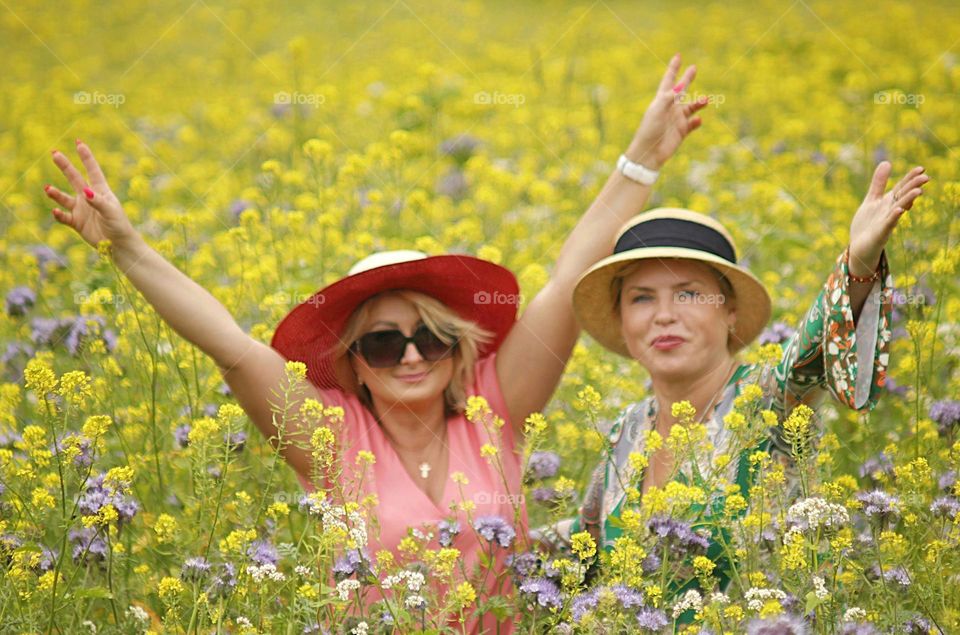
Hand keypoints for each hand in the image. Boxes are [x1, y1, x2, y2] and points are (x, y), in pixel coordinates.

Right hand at [44, 140, 140, 249]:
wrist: (119, 246)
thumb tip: (85, 191)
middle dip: (65, 166)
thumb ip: (97, 201)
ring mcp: (82, 210)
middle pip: (74, 178)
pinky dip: (58, 214)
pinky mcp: (77, 223)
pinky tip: (55, 212)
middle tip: (54, 153)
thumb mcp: (110, 212)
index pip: (92, 170)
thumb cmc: (119, 226)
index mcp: (101, 191)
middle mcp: (89, 198)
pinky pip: (64, 216)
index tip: (78, 142)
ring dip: (55, 193)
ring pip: (64, 197)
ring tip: (48, 188)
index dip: (86, 157)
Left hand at [624, 53, 708, 170]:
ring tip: (705, 100)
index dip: (673, 68)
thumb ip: (669, 97)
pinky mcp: (682, 131)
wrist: (650, 153)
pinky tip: (698, 120)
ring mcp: (676, 119)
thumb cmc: (650, 130)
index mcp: (661, 100)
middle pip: (681, 90)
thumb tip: (680, 86)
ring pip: (691, 107)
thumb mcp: (658, 110)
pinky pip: (693, 123)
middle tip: (694, 67)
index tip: (678, 56)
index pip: (669, 80)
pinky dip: (697, 121)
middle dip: (687, 79)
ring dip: (699, 103)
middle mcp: (670, 108)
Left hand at [848, 161, 928, 275]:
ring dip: (908, 201)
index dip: (910, 178)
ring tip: (918, 192)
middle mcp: (890, 211)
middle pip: (903, 197)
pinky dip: (893, 217)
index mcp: (888, 202)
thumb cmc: (867, 224)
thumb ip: (879, 183)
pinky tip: (899, 210)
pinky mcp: (880, 234)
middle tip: (926, 178)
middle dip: (913, 188)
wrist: (858, 248)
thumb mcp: (871, 200)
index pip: (901, 188)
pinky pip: (888, 224)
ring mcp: (886, 223)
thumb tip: (887, 162)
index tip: (921, 168)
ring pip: (899, 210)